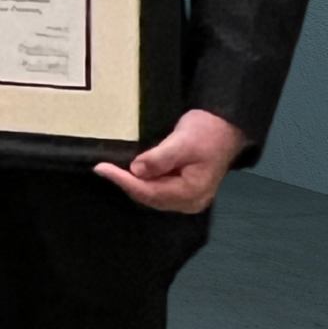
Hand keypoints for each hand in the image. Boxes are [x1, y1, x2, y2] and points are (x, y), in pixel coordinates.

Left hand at [96, 109, 247, 213]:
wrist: (225, 127)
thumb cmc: (207, 132)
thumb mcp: (182, 142)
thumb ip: (160, 158)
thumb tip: (136, 171)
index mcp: (192, 193)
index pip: (150, 192)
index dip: (124, 181)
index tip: (101, 169)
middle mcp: (191, 201)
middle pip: (150, 197)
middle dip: (126, 184)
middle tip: (104, 169)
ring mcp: (188, 197)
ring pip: (152, 195)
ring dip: (133, 184)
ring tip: (112, 171)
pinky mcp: (184, 189)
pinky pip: (158, 190)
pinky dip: (143, 182)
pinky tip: (131, 172)